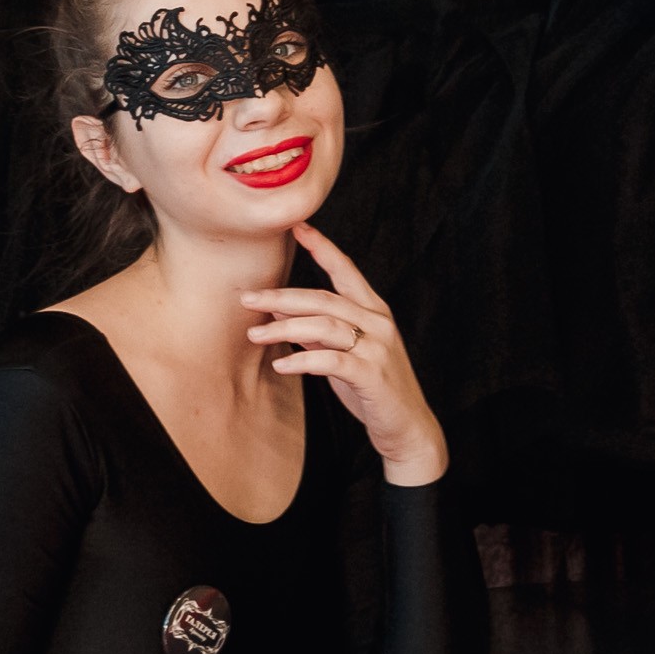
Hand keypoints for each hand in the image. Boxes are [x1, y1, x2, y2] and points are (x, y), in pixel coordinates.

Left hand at [244, 224, 443, 484]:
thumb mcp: (342, 354)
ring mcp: (377, 348)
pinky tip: (280, 365)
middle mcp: (378, 322)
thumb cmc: (371, 388)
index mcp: (373, 311)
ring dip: (284, 329)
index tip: (297, 227)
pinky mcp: (371, 375)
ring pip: (324, 326)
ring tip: (254, 334)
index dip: (322, 247)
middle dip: (282, 296)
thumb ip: (317, 332)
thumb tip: (280, 311)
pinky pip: (331, 361)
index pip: (345, 270)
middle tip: (247, 298)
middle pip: (323, 298)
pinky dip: (302, 360)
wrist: (406, 427)